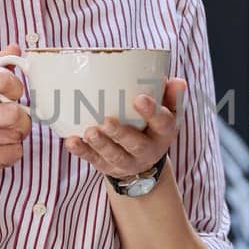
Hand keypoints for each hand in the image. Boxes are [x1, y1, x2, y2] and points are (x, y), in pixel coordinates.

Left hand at [64, 77, 185, 181]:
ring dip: (100, 144)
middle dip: (121, 134)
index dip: (153, 112)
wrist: (142, 162)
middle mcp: (147, 150)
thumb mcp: (167, 111)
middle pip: (136, 144)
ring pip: (114, 155)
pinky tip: (71, 142)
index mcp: (164, 133)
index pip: (162, 123)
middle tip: (107, 121)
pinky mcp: (107, 166)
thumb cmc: (152, 125)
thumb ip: (170, 95)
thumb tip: (177, 82)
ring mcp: (126, 161)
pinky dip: (82, 152)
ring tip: (89, 132)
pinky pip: (93, 160)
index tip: (140, 98)